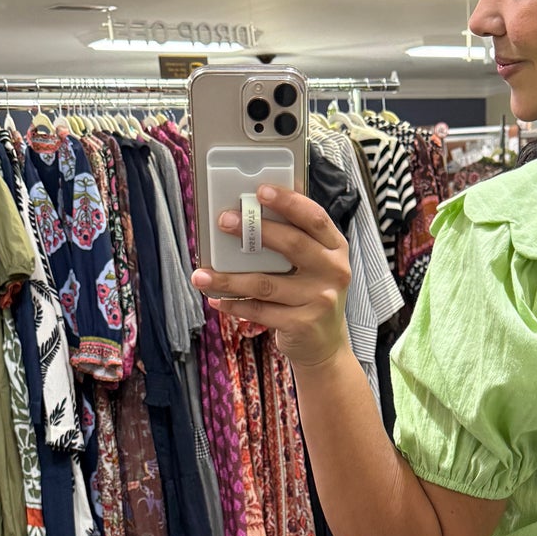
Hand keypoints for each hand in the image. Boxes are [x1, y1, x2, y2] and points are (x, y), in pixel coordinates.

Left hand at [192, 185, 350, 370]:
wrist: (325, 345)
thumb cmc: (311, 294)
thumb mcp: (315, 264)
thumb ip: (297, 236)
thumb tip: (259, 205)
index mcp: (335, 248)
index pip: (315, 218)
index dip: (289, 202)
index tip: (260, 190)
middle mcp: (333, 272)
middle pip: (292, 244)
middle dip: (254, 231)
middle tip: (224, 221)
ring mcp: (319, 300)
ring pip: (265, 283)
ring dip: (228, 278)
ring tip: (201, 275)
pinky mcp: (302, 324)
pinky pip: (259, 311)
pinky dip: (234, 305)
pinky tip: (216, 299)